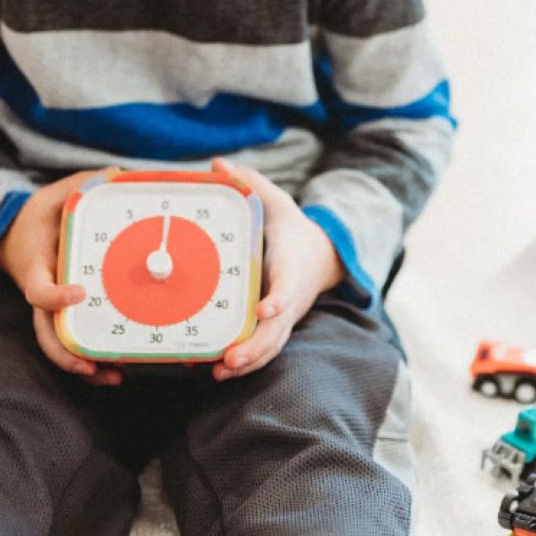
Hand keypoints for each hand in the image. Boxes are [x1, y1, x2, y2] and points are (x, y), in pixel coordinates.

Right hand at [0, 169, 123, 385]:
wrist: (18, 235)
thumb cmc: (40, 215)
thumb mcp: (55, 194)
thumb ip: (83, 183)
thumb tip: (116, 174)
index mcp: (35, 266)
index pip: (37, 289)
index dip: (55, 296)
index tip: (79, 293)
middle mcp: (40, 293)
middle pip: (45, 333)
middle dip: (67, 354)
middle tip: (95, 364)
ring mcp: (51, 309)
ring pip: (58, 346)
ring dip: (82, 365)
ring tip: (116, 375)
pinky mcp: (64, 315)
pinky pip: (72, 341)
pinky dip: (90, 358)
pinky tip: (118, 368)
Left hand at [209, 156, 343, 382]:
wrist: (318, 256)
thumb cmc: (288, 227)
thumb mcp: (274, 200)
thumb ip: (249, 182)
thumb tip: (218, 164)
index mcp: (291, 261)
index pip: (289, 282)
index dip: (279, 298)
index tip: (266, 310)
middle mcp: (290, 295)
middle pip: (278, 327)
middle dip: (256, 345)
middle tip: (231, 358)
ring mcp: (284, 316)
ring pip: (272, 345)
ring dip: (249, 361)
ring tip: (221, 371)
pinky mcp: (275, 328)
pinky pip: (264, 350)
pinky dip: (245, 364)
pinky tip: (217, 371)